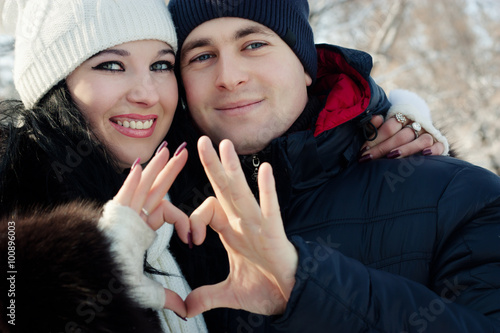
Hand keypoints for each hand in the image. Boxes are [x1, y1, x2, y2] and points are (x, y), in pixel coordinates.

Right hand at [112, 141, 192, 315]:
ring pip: (144, 185)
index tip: (194, 240)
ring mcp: (123, 213)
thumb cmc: (115, 280)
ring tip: (168, 150)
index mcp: (142, 228)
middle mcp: (134, 216)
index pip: (169, 212)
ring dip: (156, 167)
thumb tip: (185, 311)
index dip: (184, 222)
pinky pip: (124, 194)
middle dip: (171, 170)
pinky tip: (140, 164)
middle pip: (157, 188)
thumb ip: (166, 295)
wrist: (94, 277)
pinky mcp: (112, 215)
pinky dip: (132, 180)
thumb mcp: (146, 287)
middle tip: (184, 152)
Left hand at [185, 136, 297, 317]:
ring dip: (232, 169)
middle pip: (223, 189)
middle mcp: (243, 223)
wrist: (291, 297)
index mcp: (231, 231)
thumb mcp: (230, 293)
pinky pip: (271, 209)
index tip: (192, 239)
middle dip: (211, 165)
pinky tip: (265, 170)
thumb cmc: (265, 288)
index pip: (207, 211)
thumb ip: (206, 296)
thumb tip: (185, 308)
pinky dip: (268, 191)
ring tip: (224, 144)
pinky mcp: (275, 234)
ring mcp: (259, 226)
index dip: (194, 219)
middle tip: (200, 141)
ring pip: (242, 193)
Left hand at [359, 115, 444, 160]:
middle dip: (383, 148)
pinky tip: (424, 154)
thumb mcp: (384, 126)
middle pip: (402, 136)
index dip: (375, 139)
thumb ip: (377, 126)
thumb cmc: (394, 131)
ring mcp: (429, 133)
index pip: (389, 127)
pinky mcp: (439, 143)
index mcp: (403, 116)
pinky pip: (440, 146)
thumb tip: (376, 118)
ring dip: (406, 148)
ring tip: (391, 156)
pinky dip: (434, 150)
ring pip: (421, 140)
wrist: (418, 126)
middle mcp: (418, 124)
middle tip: (369, 158)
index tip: (363, 151)